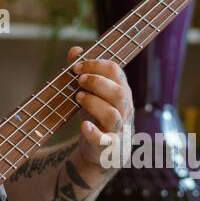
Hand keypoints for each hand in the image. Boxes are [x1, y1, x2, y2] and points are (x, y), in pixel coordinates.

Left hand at [66, 45, 132, 170]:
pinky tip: (84, 126)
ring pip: (113, 114)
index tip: (77, 66)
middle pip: (119, 92)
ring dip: (94, 103)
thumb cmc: (97, 116)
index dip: (96, 65)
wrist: (101, 150)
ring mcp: (118, 127)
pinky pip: (106, 140)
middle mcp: (124, 108)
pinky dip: (94, 133)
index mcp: (121, 91)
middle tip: (79, 80)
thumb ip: (84, 71)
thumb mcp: (91, 92)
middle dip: (97, 82)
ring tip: (78, 97)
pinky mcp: (109, 145)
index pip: (116, 71)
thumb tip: (75, 50)